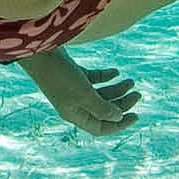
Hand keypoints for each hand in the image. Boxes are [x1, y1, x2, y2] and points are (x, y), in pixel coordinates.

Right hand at [24, 50, 139, 135]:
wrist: (40, 50)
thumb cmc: (60, 74)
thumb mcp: (84, 94)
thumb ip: (102, 108)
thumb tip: (118, 117)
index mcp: (75, 115)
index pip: (101, 128)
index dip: (120, 124)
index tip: (137, 115)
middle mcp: (75, 104)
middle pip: (104, 110)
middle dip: (122, 103)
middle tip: (138, 94)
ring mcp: (74, 89)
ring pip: (101, 94)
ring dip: (118, 89)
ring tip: (131, 81)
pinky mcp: (74, 75)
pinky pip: (95, 80)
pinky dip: (106, 77)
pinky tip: (115, 71)